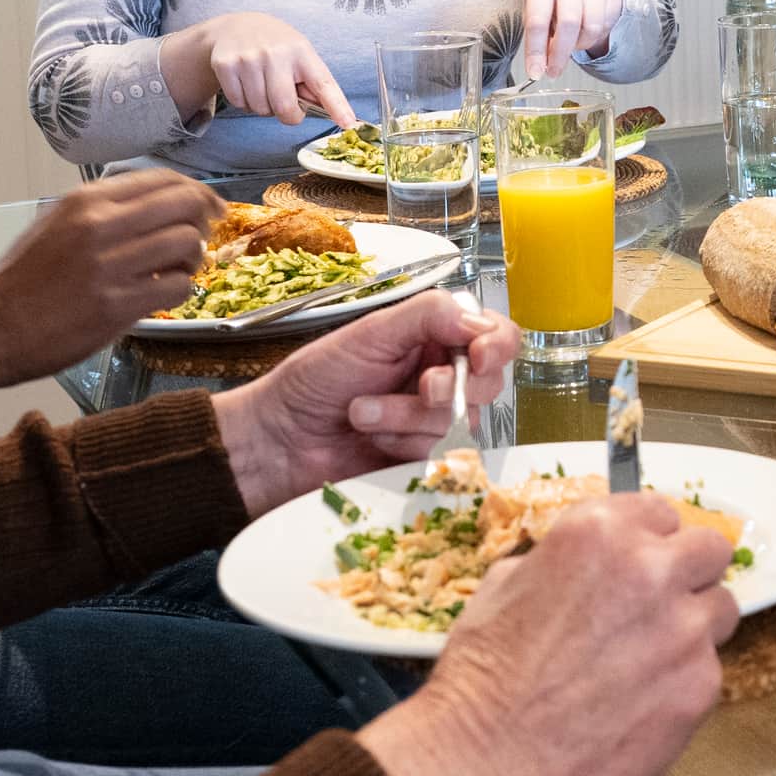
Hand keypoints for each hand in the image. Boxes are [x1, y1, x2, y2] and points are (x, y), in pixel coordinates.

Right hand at [0, 170, 221, 389]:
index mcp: (84, 200)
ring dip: (193, 259)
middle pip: (184, 205)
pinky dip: (180, 290)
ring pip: (187, 244)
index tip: (207, 207)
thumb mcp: (55, 224)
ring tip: (177, 270)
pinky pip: (176, 287)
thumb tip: (158, 204)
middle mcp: (99, 225)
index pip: (163, 179)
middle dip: (204, 220)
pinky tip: (164, 294)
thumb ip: (103, 211)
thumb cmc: (20, 280)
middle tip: (203, 236)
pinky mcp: (116, 305)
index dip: (195, 192)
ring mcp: (108, 266)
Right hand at [188, 12, 353, 126]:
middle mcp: (276, 53)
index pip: (323, 83)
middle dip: (287, 114)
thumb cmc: (274, 46)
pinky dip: (243, 101)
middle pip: (285, 107)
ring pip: (260, 109)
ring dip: (263, 106)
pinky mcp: (226, 65)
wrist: (235, 27)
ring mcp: (249, 58)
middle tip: (284, 102)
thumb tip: (330, 112)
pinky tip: (245, 82)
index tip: (348, 123)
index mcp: (302, 52)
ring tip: (261, 85)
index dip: (337, 106)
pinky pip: (239, 103)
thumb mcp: (299, 54)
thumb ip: (312, 82)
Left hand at [211, 288, 517, 516]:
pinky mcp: (424, 460)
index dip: (497, 346)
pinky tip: (372, 441)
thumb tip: (479, 321)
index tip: (477, 357)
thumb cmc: (315, 380)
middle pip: (487, 383)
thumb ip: (429, 316)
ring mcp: (434, 421)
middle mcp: (443, 376)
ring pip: (460, 422)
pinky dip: (403, 446)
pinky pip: (440, 456)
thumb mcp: (370, 333)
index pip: (496, 335)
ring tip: (362, 414)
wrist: (279, 440)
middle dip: (446, 388)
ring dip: (406, 418)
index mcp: (435, 337)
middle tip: (418, 387)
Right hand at [358, 491, 736, 775]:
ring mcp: (684, 629)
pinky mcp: (701, 685)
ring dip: (693, 628)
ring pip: (720, 611)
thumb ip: (566, 561)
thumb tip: (592, 567)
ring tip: (648, 662)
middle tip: (660, 607)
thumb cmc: (482, 675)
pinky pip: (709, 671)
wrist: (487, 757)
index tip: (642, 564)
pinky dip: (682, 684)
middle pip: (710, 551)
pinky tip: (639, 705)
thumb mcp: (506, 584)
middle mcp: (652, 570)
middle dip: (689, 574)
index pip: (662, 511)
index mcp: (600, 532)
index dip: (651, 542)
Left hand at [514, 0, 627, 80]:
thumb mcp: (536, 9)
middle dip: (560, 55)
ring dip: (580, 45)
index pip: (538, 22)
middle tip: (553, 72)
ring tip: (572, 42)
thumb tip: (539, 68)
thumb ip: (538, 37)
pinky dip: (596, 36)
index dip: (536, 51)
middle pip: (568, 25)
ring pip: (591, 28)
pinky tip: (587, 30)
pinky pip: (607, 25)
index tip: (535, 73)